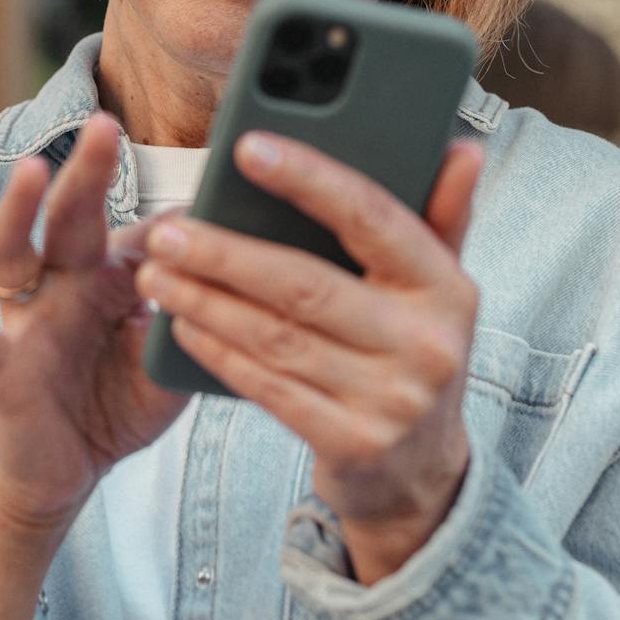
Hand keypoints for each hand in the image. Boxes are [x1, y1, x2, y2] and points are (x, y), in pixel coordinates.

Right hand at [0, 114, 189, 533]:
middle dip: (88, 169)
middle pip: (71, 217)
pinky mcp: (1, 370)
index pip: (142, 234)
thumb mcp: (166, 365)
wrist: (58, 477)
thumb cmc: (115, 407)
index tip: (210, 183)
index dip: (174, 218)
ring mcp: (27, 322)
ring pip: (12, 253)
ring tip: (32, 170)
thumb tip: (227, 271)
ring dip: (19, 209)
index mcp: (111, 281)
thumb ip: (191, 323)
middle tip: (105, 122)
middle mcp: (64, 287)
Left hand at [134, 132, 483, 583]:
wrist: (421, 472)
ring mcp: (391, 399)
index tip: (246, 148)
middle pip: (306, 285)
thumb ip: (443, 215)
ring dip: (206, 302)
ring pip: (277, 338)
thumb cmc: (412, 350)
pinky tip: (183, 327)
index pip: (371, 218)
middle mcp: (426, 343)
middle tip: (167, 230)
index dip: (308, 179)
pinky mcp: (352, 443)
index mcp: (447, 286)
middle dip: (226, 254)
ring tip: (157, 274)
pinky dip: (219, 353)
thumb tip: (463, 147)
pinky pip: (268, 387)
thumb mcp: (438, 287)